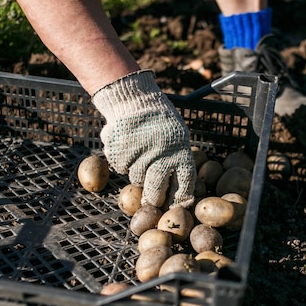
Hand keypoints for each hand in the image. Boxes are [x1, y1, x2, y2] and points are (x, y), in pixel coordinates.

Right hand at [92, 70, 195, 207]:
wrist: (135, 98)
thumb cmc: (160, 122)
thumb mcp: (177, 136)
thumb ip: (178, 161)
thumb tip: (180, 196)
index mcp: (180, 149)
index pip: (185, 182)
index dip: (180, 198)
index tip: (175, 207)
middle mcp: (162, 151)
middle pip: (156, 188)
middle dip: (153, 197)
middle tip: (150, 201)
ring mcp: (140, 150)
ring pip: (136, 178)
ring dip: (136, 172)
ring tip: (138, 154)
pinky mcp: (121, 148)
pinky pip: (120, 167)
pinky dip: (121, 161)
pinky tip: (126, 147)